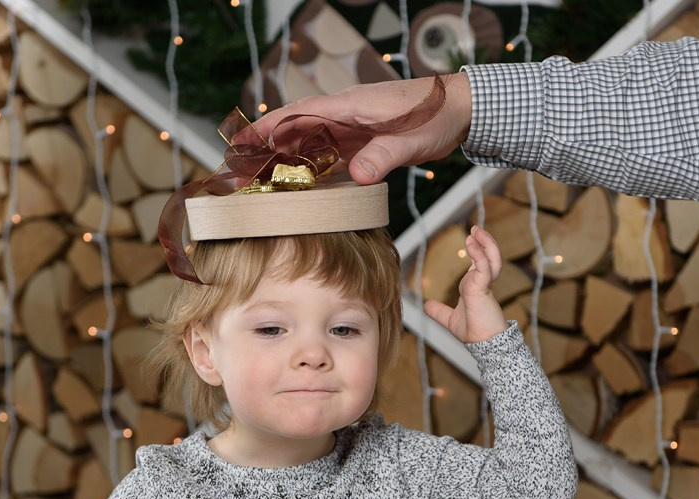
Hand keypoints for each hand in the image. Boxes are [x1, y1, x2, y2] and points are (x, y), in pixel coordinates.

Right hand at [250, 73, 471, 183]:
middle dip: (266, 151)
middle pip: (294, 132)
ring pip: (307, 146)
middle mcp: (343, 117)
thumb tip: (358, 176)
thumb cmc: (434, 115)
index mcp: (348, 106)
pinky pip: (328, 159)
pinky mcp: (361, 145)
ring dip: (284, 164)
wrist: (458, 110)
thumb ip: (384, 156)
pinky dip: (310, 173)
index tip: (243, 142)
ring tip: (258, 186)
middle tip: (239, 176)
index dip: (268, 128)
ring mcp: (350, 131)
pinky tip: (298, 192)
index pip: (298, 114)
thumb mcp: (410, 139)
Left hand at [424, 226, 507, 343]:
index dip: (477, 250)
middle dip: (484, 242)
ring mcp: (484, 285)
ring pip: (491, 258)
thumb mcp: (450, 319)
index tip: (470, 239)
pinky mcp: (484, 288)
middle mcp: (482, 283)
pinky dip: (479, 255)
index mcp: (475, 287)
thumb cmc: (473, 332)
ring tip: (476, 231)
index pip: (480, 263)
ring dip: (485, 243)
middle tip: (475, 229)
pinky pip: (484, 268)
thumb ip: (439, 311)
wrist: (483, 343)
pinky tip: (473, 245)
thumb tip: (426, 305)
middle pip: (488, 256)